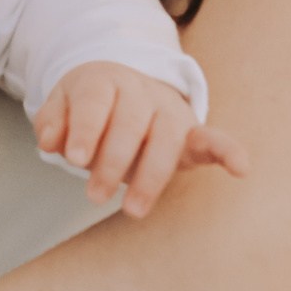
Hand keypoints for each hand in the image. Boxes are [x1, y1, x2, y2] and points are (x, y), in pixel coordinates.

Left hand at [34, 61, 246, 218]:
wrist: (127, 87)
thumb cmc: (92, 107)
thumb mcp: (63, 105)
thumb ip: (54, 121)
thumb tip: (49, 141)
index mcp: (105, 80)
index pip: (96, 101)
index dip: (87, 129)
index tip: (75, 159)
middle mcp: (141, 91)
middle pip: (131, 122)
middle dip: (113, 161)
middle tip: (93, 196)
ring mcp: (169, 110)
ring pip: (167, 137)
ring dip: (151, 175)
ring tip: (132, 210)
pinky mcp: (192, 132)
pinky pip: (214, 138)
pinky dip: (229, 151)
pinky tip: (240, 168)